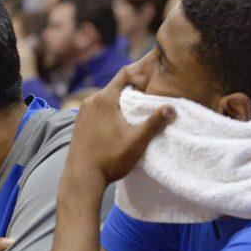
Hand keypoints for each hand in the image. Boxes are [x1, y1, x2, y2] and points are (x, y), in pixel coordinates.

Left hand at [68, 66, 174, 183]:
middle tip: (151, 94)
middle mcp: (91, 101)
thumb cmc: (109, 159)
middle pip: (116, 86)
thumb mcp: (136, 141)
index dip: (141, 72)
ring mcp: (83, 112)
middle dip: (134, 88)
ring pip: (107, 98)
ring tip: (138, 109)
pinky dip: (111, 110)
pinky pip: (98, 108)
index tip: (155, 76)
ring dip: (122, 101)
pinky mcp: (79, 122)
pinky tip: (120, 122)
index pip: (125, 74)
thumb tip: (171, 107)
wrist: (81, 178)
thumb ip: (154, 123)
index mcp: (104, 99)